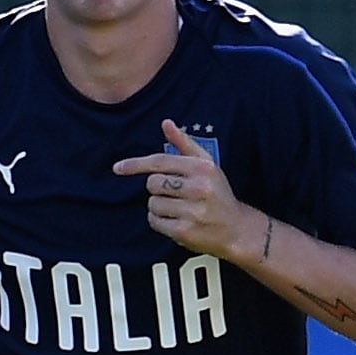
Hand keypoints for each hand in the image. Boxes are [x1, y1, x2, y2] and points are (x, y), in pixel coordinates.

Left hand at [111, 121, 249, 258]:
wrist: (237, 230)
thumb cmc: (218, 194)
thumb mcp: (207, 166)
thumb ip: (185, 144)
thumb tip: (166, 123)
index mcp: (203, 168)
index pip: (160, 161)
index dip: (136, 164)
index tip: (118, 167)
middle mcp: (199, 188)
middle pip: (152, 183)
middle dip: (157, 188)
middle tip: (175, 194)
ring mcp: (192, 211)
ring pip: (152, 203)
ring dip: (159, 207)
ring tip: (179, 209)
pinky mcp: (185, 231)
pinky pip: (155, 221)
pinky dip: (160, 222)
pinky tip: (177, 221)